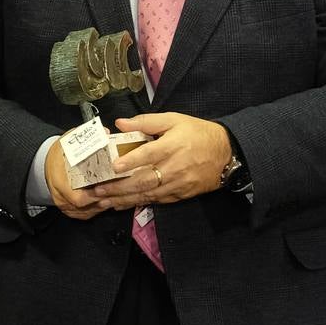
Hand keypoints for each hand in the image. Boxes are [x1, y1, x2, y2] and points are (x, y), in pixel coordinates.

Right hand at [45, 132, 111, 219]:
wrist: (46, 162)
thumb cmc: (58, 153)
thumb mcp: (70, 141)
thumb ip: (87, 137)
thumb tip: (106, 133)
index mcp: (59, 181)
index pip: (77, 198)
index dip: (93, 197)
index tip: (105, 190)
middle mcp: (61, 196)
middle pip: (84, 207)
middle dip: (101, 201)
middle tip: (115, 194)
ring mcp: (63, 204)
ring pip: (85, 213)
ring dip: (99, 207)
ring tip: (113, 198)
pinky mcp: (67, 208)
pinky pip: (82, 215)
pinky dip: (94, 210)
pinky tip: (104, 203)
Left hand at [85, 113, 231, 209]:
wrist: (227, 153)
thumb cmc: (197, 133)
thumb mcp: (174, 120)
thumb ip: (146, 122)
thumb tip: (120, 123)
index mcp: (172, 146)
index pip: (149, 154)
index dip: (131, 161)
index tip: (114, 167)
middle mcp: (174, 167)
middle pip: (144, 180)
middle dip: (119, 187)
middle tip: (98, 190)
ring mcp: (178, 184)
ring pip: (148, 194)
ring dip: (125, 199)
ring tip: (104, 201)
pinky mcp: (181, 195)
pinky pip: (158, 200)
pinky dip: (140, 203)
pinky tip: (124, 204)